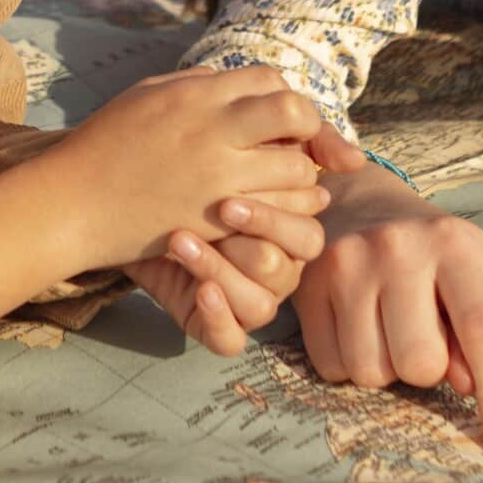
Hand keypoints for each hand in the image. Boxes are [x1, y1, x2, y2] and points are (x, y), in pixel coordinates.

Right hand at [46, 65, 327, 269]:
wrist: (69, 205)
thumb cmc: (101, 147)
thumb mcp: (145, 95)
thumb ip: (193, 84)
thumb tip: (228, 80)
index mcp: (195, 94)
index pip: (269, 80)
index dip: (283, 97)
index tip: (279, 122)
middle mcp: (212, 129)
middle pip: (294, 113)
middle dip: (309, 130)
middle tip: (298, 149)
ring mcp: (216, 176)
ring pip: (296, 168)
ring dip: (299, 176)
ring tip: (285, 184)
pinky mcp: (214, 220)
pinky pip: (274, 212)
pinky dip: (282, 212)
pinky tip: (271, 214)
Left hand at [127, 127, 369, 354]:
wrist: (127, 207)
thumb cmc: (191, 177)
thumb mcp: (240, 149)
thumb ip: (299, 143)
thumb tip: (355, 160)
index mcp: (288, 234)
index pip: (306, 234)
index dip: (274, 217)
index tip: (232, 194)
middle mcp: (274, 271)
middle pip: (283, 266)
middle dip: (251, 239)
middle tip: (217, 210)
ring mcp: (247, 301)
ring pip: (259, 304)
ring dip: (219, 268)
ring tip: (182, 240)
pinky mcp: (217, 328)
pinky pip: (230, 340)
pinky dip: (218, 317)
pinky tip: (200, 290)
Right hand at [294, 162, 482, 459]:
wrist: (358, 202)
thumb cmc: (431, 253)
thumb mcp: (471, 276)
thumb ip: (480, 331)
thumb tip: (468, 387)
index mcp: (455, 244)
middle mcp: (398, 248)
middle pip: (420, 364)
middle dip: (426, 369)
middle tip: (423, 338)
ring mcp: (346, 264)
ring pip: (370, 373)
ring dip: (384, 368)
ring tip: (386, 328)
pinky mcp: (306, 285)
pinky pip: (330, 368)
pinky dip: (347, 363)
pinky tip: (354, 325)